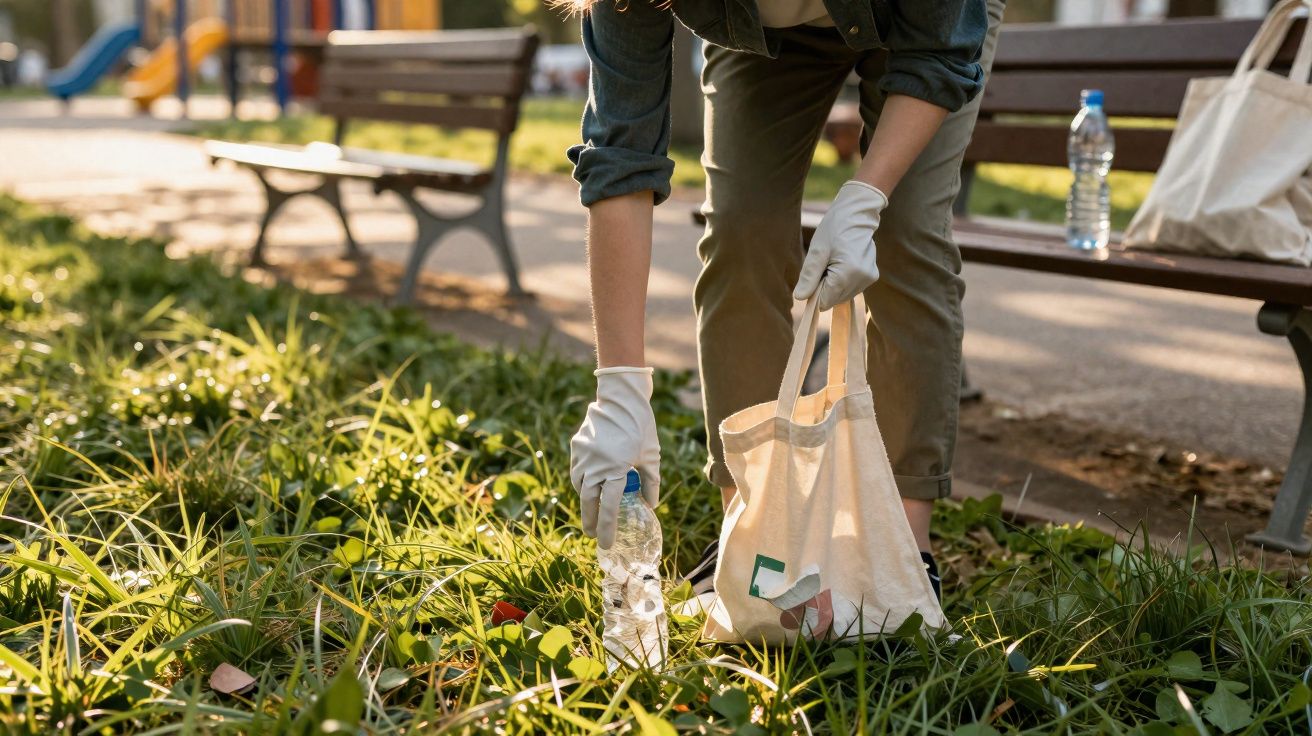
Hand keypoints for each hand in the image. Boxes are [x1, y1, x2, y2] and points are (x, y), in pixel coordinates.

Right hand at [569, 367, 660, 547]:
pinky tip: (589, 486)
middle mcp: (595, 466)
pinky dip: (582, 481)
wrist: (620, 397)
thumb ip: (651, 482)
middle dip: (590, 521)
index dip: (606, 528)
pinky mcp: (576, 447)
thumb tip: (651, 504)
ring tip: (592, 510)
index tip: (605, 543)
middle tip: (593, 534)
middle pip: (588, 502)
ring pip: (579, 487)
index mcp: (615, 469)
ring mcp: (582, 456)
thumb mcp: (651, 456)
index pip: (608, 507)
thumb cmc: (641, 426)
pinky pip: (577, 471)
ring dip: (586, 500)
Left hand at [793, 180, 887, 309]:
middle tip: (825, 265)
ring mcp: (869, 279)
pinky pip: (852, 288)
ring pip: (843, 296)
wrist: (857, 214)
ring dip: (834, 285)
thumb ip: (808, 276)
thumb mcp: (817, 251)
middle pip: (835, 299)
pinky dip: (843, 281)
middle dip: (825, 287)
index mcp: (848, 274)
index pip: (825, 300)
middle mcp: (863, 280)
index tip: (815, 273)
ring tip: (835, 262)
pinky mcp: (872, 276)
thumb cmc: (834, 229)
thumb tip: (799, 298)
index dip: (815, 291)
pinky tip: (843, 263)